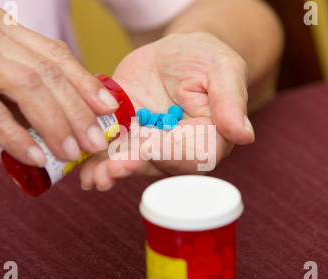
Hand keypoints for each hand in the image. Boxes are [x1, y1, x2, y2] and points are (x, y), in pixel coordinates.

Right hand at [0, 6, 118, 166]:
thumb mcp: (2, 84)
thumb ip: (37, 93)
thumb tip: (83, 121)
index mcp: (3, 28)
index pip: (55, 54)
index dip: (85, 83)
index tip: (109, 109)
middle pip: (45, 72)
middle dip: (76, 110)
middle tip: (94, 142)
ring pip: (25, 88)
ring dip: (54, 125)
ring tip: (70, 153)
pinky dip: (17, 137)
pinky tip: (36, 156)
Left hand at [79, 32, 254, 190]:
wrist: (175, 54)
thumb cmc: (205, 58)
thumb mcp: (223, 69)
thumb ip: (231, 101)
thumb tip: (244, 135)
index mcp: (209, 138)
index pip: (194, 154)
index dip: (172, 154)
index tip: (150, 150)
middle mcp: (179, 149)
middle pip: (159, 165)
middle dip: (134, 167)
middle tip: (111, 170)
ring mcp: (151, 145)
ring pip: (133, 163)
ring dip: (111, 171)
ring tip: (93, 176)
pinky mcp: (128, 137)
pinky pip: (113, 151)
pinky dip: (97, 161)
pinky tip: (83, 170)